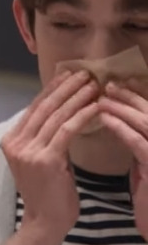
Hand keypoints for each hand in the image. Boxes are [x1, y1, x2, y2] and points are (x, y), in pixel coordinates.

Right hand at [2, 69, 98, 244]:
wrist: (44, 221)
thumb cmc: (47, 193)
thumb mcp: (38, 160)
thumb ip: (43, 138)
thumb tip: (60, 113)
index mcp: (11, 141)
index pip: (34, 108)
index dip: (52, 89)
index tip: (69, 74)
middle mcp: (15, 143)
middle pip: (44, 107)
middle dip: (66, 87)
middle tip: (85, 72)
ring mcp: (28, 151)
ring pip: (57, 116)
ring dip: (78, 97)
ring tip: (94, 85)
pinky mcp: (46, 160)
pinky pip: (67, 131)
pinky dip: (83, 116)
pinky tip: (96, 107)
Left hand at [98, 81, 147, 238]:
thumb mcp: (143, 161)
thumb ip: (136, 140)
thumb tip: (119, 119)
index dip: (135, 96)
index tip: (116, 83)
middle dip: (129, 96)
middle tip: (107, 83)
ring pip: (146, 122)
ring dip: (123, 107)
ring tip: (101, 97)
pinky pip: (139, 142)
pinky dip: (121, 127)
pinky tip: (105, 118)